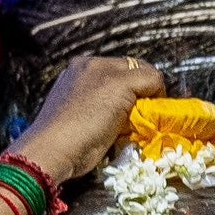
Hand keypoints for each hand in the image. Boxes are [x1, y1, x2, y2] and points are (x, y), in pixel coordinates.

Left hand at [7, 56, 164, 192]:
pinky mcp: (81, 121)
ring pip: (121, 102)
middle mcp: (87, 77)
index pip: (136, 66)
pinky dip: (119, 126)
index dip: (151, 83)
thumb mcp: (121, 86)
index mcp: (93, 63)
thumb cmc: (87, 116)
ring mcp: (82, 99)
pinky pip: (110, 119)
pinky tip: (119, 135)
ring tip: (132, 128)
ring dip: (131, 115)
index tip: (157, 104)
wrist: (56, 151)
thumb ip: (145, 78)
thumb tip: (158, 86)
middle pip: (128, 83)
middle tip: (146, 117)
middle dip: (140, 99)